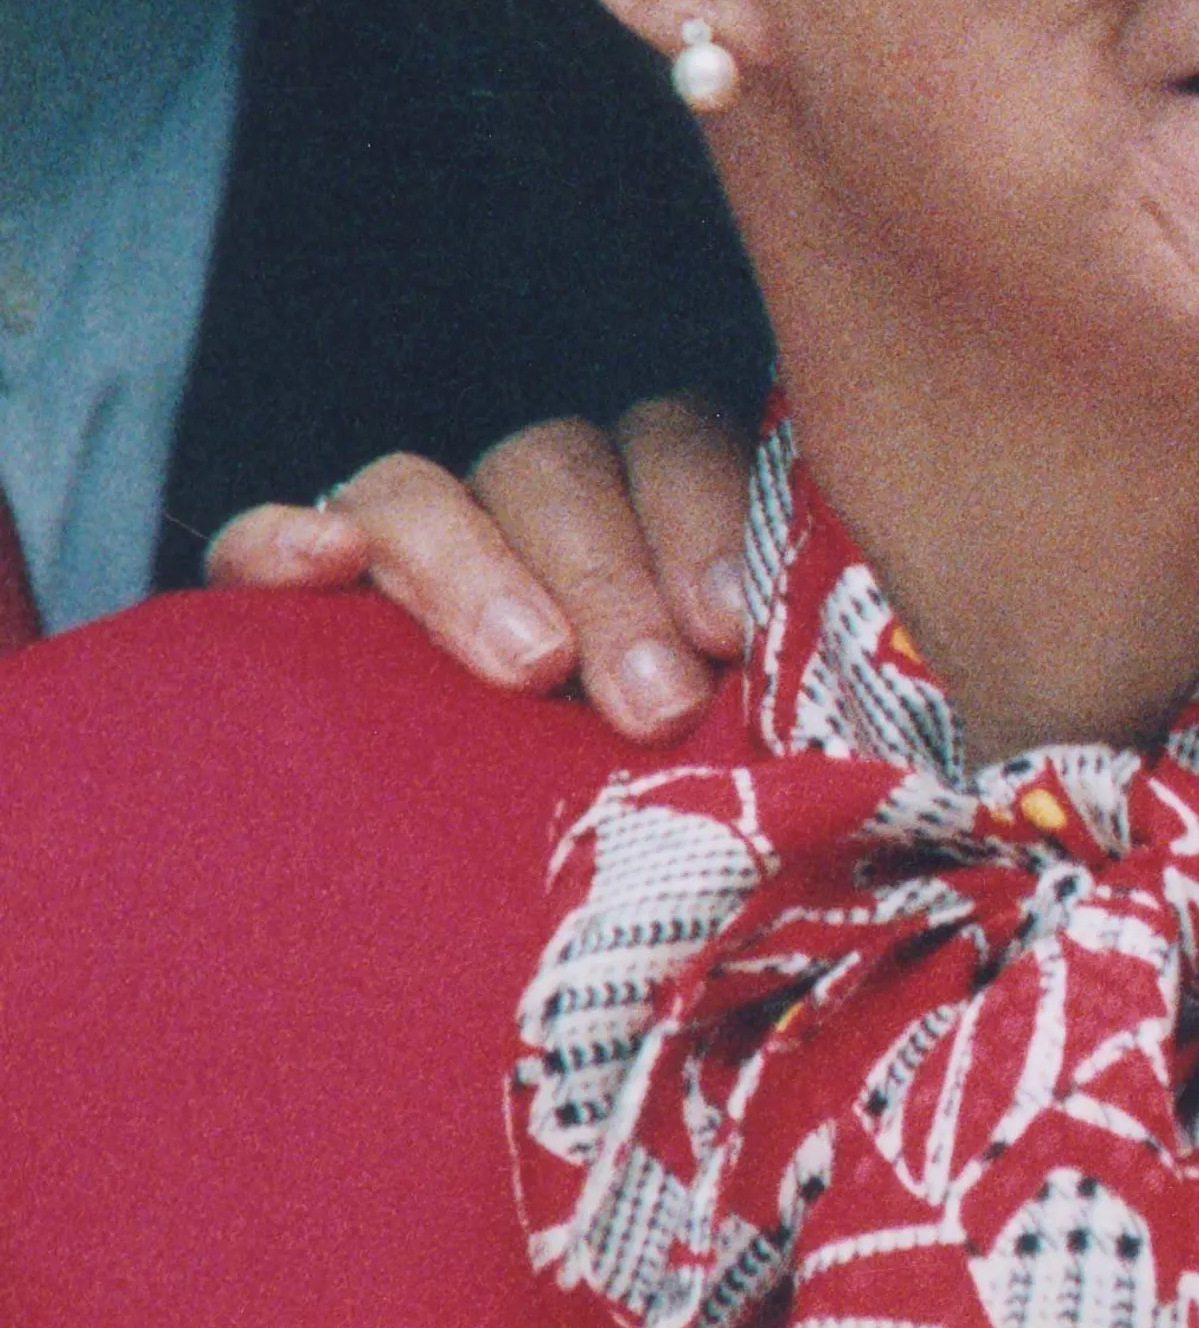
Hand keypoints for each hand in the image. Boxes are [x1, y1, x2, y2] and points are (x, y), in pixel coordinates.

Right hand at [203, 395, 756, 739]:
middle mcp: (540, 493)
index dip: (705, 523)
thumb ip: (764, 679)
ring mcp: (418, 530)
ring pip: (426, 489)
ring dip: (476, 571)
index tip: (729, 629)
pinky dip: (284, 541)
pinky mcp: (297, 583)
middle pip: (559, 468)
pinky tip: (325, 565)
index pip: (678, 444)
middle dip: (612, 584)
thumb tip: (805, 692)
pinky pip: (265, 534)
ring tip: (532, 667)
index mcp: (654, 493)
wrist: (511, 884)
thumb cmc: (676, 778)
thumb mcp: (732, 722)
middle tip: (656, 703)